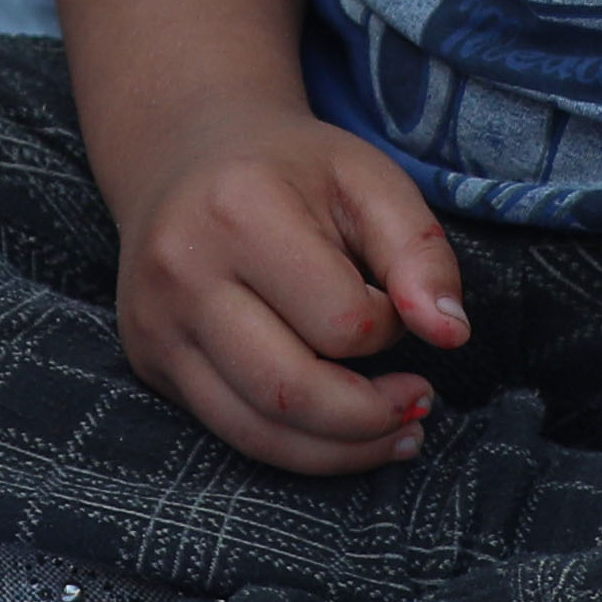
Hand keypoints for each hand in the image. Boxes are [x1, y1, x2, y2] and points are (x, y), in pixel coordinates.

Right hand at [110, 112, 467, 475]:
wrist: (186, 152)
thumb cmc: (291, 169)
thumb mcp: (369, 182)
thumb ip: (420, 252)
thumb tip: (451, 334)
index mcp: (238, 211)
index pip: (340, 319)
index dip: (387, 327)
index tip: (395, 306)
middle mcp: (182, 271)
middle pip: (292, 391)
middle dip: (370, 418)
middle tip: (418, 404)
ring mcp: (156, 322)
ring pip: (257, 430)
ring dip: (340, 450)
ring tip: (393, 432)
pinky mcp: (149, 359)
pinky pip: (230, 432)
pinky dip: (296, 448)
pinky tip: (341, 435)